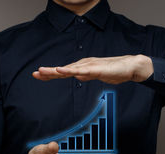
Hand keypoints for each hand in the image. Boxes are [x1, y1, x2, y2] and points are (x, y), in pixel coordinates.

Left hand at [32, 54, 152, 83]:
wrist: (130, 67)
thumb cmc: (114, 71)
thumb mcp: (96, 76)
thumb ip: (86, 76)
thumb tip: (77, 77)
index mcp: (82, 67)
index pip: (63, 71)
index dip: (50, 74)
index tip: (38, 76)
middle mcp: (83, 64)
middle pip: (62, 69)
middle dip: (48, 72)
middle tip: (34, 74)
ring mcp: (89, 66)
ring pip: (69, 69)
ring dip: (55, 70)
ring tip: (42, 71)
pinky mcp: (96, 69)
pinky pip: (80, 70)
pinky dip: (70, 70)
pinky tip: (61, 70)